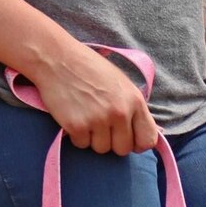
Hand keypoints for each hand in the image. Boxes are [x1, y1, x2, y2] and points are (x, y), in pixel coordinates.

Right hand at [31, 42, 158, 155]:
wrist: (56, 57)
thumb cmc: (90, 69)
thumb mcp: (121, 84)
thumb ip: (134, 109)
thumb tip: (149, 135)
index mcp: (135, 101)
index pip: (148, 140)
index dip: (138, 144)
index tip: (128, 139)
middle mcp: (120, 112)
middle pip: (123, 149)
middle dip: (112, 141)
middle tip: (100, 124)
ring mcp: (98, 120)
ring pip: (102, 149)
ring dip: (93, 138)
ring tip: (86, 116)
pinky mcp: (77, 126)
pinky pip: (82, 145)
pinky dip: (76, 135)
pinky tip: (73, 116)